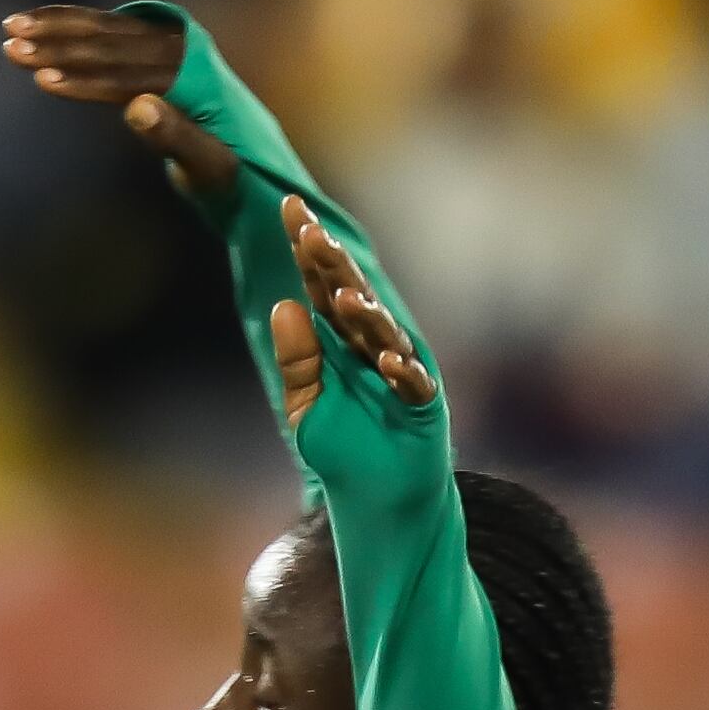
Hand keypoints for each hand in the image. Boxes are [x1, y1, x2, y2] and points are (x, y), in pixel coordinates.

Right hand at [1, 4, 236, 205]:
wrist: (256, 158)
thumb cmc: (232, 173)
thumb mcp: (210, 166)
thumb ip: (176, 135)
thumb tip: (136, 108)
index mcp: (192, 79)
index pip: (126, 77)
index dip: (82, 79)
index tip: (42, 80)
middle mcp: (180, 52)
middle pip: (108, 45)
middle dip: (56, 46)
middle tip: (9, 45)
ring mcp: (169, 44)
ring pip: (102, 31)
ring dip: (55, 30)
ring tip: (9, 30)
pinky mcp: (158, 44)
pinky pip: (107, 29)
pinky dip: (71, 26)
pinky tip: (38, 23)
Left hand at [267, 192, 437, 431]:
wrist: (377, 499)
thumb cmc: (343, 450)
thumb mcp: (305, 406)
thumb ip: (296, 360)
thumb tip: (285, 305)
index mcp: (340, 340)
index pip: (321, 285)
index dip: (308, 249)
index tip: (289, 209)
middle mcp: (371, 345)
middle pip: (353, 295)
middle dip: (334, 265)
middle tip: (312, 234)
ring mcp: (400, 370)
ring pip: (385, 333)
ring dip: (367, 314)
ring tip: (345, 297)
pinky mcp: (423, 404)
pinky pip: (413, 383)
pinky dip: (401, 371)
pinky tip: (385, 358)